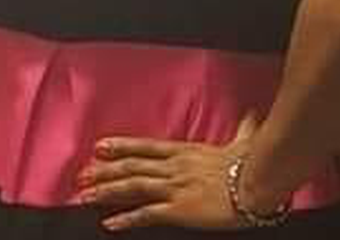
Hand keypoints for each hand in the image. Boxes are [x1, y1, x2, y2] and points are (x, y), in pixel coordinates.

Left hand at [76, 113, 277, 231]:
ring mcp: (175, 187)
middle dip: (105, 171)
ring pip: (133, 187)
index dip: (121, 146)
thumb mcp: (244, 142)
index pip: (146, 147)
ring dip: (107, 192)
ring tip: (85, 196)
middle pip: (132, 166)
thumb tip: (251, 116)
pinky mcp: (179, 209)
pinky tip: (110, 223)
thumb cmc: (253, 163)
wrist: (257, 181)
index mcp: (186, 151)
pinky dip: (126, 219)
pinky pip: (146, 215)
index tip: (100, 147)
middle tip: (82, 174)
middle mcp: (175, 167)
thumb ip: (243, 129)